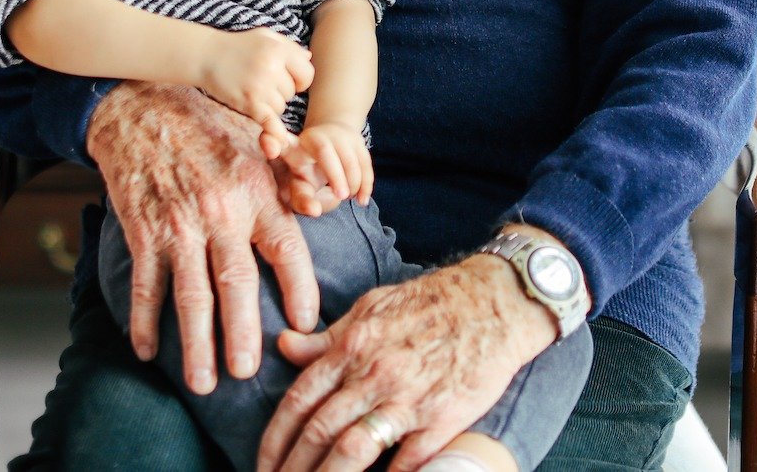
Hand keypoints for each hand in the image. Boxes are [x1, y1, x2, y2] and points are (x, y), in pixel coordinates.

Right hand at [86, 82, 320, 393]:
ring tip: (204, 383)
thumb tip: (324, 203)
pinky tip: (148, 351)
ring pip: (190, 295)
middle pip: (236, 285)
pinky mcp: (143, 229)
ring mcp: (178, 223)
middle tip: (247, 374)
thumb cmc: (210, 127)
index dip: (299, 290)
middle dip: (242, 335)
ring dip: (196, 344)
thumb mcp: (258, 144)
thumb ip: (290, 178)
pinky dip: (144, 321)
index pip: (287, 249)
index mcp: (255, 191)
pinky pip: (146, 284)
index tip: (305, 325)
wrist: (144, 106)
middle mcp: (220, 210)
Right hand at [199, 28, 312, 151]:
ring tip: (252, 90)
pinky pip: (270, 122)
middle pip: (292, 93)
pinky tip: (280, 141)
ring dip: (270, 105)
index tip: (288, 79)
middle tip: (261, 82)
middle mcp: (272, 67)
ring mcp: (260, 86)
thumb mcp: (264, 36)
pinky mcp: (249, 102)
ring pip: (280, 108)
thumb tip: (308, 58)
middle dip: (280, 91)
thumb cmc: (237, 46)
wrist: (205, 55)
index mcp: (279, 49)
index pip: (307, 74)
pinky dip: (275, 133)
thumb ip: (289, 46)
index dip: (300, 79)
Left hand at [256, 257, 556, 471]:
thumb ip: (327, 336)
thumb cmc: (431, 302)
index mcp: (353, 345)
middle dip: (293, 469)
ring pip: (354, 450)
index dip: (276, 439)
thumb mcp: (371, 307)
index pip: (300, 400)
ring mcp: (409, 398)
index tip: (263, 464)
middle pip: (320, 432)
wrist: (494, 301)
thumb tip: (284, 346)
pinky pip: (407, 462)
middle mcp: (374, 373)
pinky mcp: (443, 419)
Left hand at [280, 122, 372, 215]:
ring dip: (352, 181)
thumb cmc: (308, 168)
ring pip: (347, 157)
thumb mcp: (298, 180)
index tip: (274, 155)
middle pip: (324, 152)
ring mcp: (337, 136)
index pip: (282, 144)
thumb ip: (301, 198)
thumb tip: (314, 210)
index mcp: (293, 147)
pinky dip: (365, 182)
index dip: (272, 143)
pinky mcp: (356, 140)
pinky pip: (364, 161)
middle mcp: (315, 137)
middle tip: (340, 197)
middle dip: (334, 174)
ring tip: (350, 198)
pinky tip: (362, 199)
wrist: (331, 137)